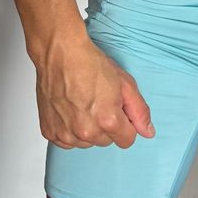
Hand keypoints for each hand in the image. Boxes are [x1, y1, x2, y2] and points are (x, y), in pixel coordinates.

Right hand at [36, 29, 154, 148]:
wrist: (61, 54)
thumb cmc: (91, 64)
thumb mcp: (125, 84)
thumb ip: (140, 112)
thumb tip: (148, 132)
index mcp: (108, 121)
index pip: (127, 140)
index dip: (125, 125)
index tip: (117, 110)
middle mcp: (86, 131)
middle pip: (106, 142)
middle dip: (106, 126)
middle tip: (98, 102)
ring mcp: (65, 133)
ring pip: (85, 143)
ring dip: (87, 130)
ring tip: (82, 104)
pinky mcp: (49, 131)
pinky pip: (66, 142)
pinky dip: (68, 131)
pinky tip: (70, 111)